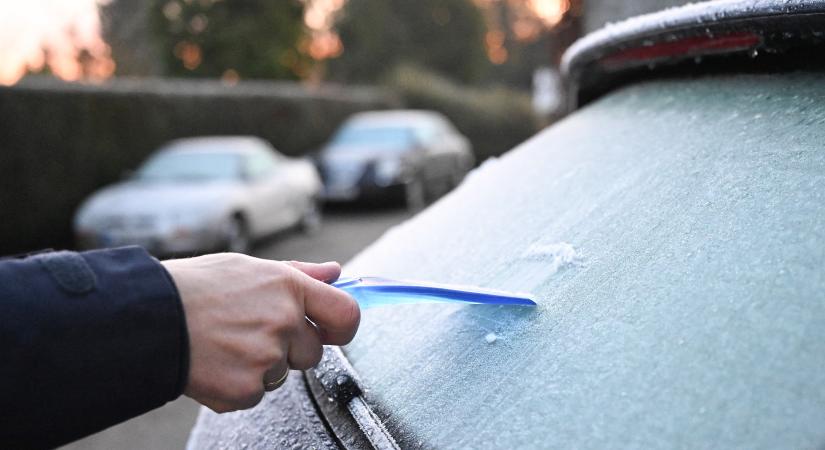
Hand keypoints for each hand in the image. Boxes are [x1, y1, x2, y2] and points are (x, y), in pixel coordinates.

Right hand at [161, 253, 359, 412]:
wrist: (148, 317)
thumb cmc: (195, 288)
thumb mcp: (249, 267)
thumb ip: (298, 273)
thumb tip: (333, 273)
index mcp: (289, 287)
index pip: (346, 314)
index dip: (343, 327)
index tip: (332, 331)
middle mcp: (284, 321)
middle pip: (313, 352)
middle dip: (290, 348)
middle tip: (251, 333)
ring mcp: (266, 357)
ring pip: (282, 373)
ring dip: (261, 366)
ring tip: (226, 343)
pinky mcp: (245, 388)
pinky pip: (257, 393)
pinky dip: (238, 385)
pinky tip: (216, 362)